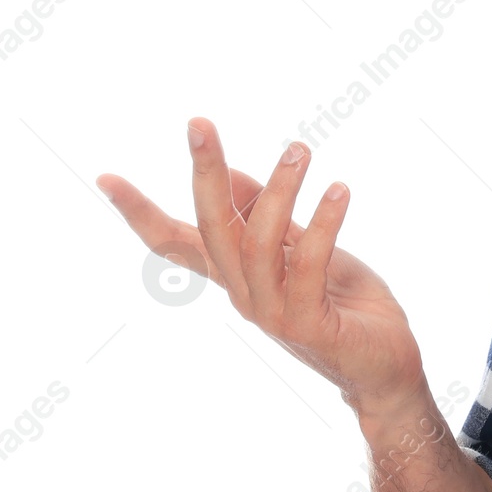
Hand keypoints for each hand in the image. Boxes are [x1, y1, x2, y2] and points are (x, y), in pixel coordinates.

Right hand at [97, 119, 424, 417]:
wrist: (387, 368)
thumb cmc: (347, 306)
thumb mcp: (305, 249)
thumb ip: (271, 216)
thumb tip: (230, 171)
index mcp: (239, 276)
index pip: (178, 242)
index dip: (140, 214)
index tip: (105, 178)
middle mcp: (246, 295)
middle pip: (211, 229)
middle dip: (203, 174)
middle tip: (198, 123)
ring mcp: (273, 314)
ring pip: (258, 243)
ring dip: (280, 191)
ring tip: (300, 149)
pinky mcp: (308, 325)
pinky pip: (306, 266)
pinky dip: (323, 224)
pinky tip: (339, 190)